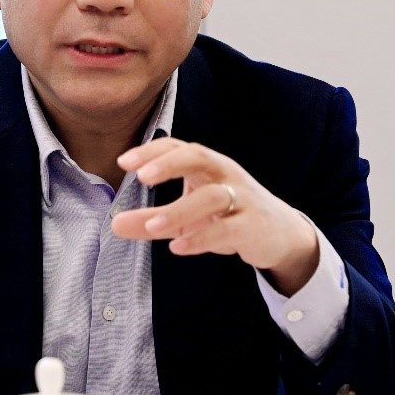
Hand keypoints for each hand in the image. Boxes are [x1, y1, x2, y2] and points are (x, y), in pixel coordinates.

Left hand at [110, 138, 319, 295]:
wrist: (280, 235)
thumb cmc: (228, 216)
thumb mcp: (187, 217)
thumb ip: (151, 219)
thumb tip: (114, 225)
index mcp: (208, 166)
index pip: (178, 147)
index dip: (152, 151)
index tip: (123, 162)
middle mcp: (225, 175)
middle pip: (199, 157)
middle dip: (170, 163)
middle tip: (142, 177)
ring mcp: (242, 199)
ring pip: (213, 196)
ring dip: (181, 210)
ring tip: (153, 226)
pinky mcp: (254, 226)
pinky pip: (229, 228)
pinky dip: (203, 237)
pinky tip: (179, 247)